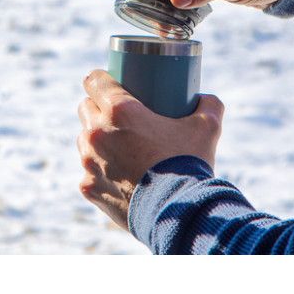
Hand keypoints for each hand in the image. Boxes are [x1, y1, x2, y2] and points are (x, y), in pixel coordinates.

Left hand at [77, 69, 223, 229]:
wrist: (180, 214)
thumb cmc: (190, 165)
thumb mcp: (207, 128)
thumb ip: (209, 106)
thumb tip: (207, 99)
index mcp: (119, 110)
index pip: (94, 81)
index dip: (101, 79)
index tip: (111, 85)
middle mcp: (97, 132)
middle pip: (86, 108)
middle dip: (97, 108)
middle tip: (119, 117)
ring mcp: (89, 161)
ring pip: (84, 139)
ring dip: (96, 139)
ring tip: (116, 146)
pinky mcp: (88, 187)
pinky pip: (88, 172)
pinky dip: (99, 172)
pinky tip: (115, 175)